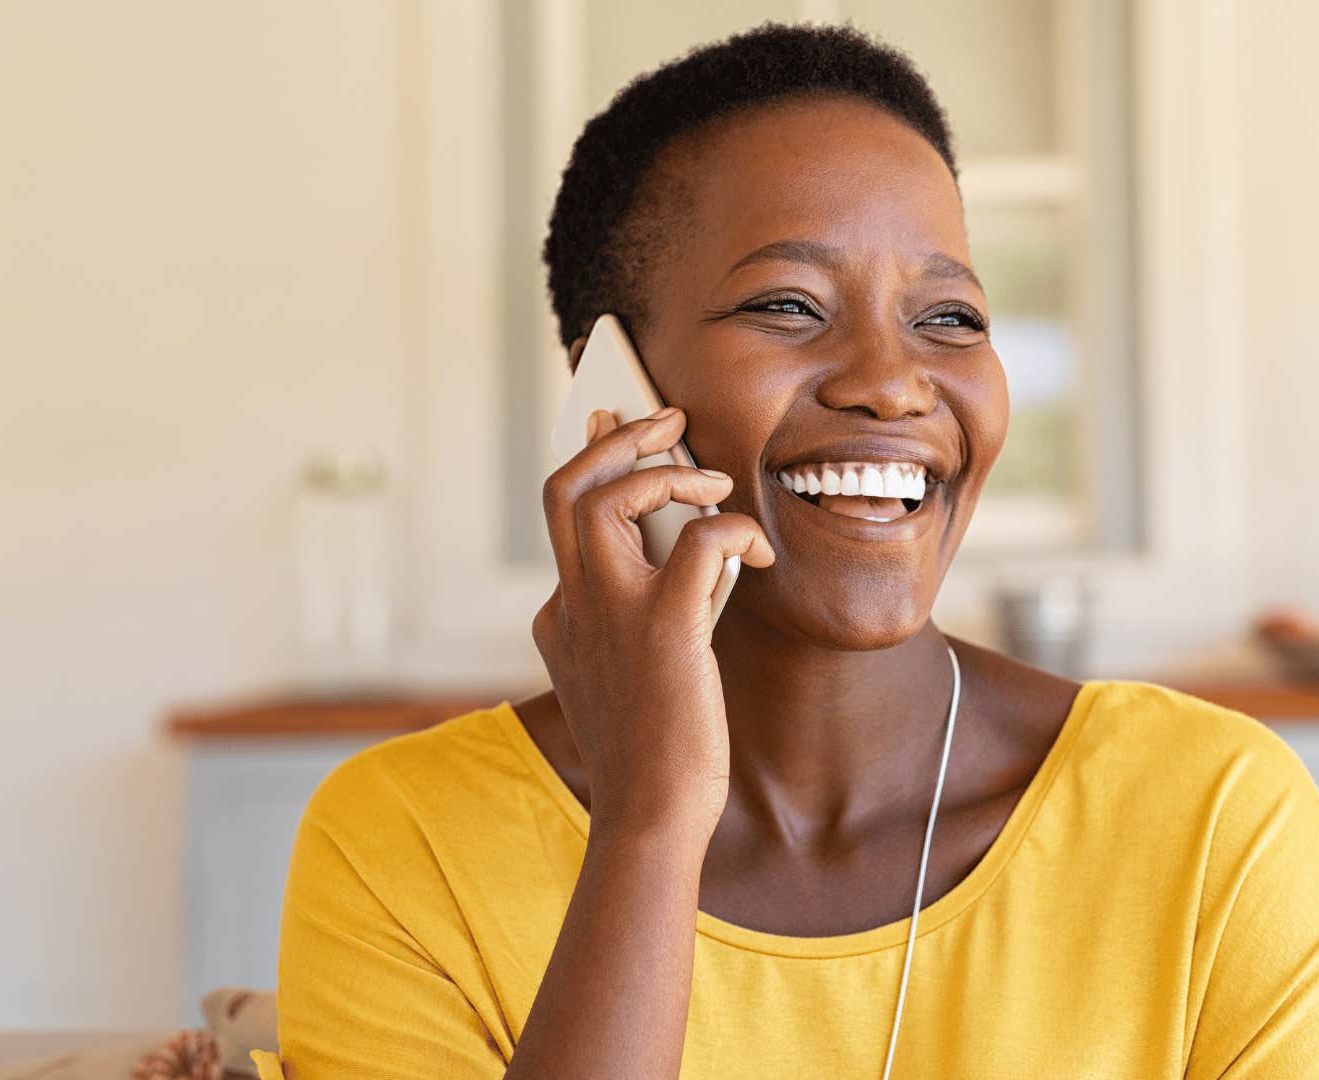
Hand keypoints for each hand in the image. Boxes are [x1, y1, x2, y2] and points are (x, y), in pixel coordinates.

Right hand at [531, 407, 774, 841]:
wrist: (651, 818)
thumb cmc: (655, 753)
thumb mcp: (632, 672)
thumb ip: (645, 612)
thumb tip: (694, 548)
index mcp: (560, 617)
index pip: (562, 517)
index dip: (592, 465)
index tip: (612, 428)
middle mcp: (572, 605)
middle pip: (566, 486)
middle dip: (615, 438)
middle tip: (665, 419)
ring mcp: (609, 614)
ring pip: (607, 496)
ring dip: (665, 471)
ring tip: (712, 481)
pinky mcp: (663, 628)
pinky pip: (698, 541)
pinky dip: (732, 529)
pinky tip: (757, 553)